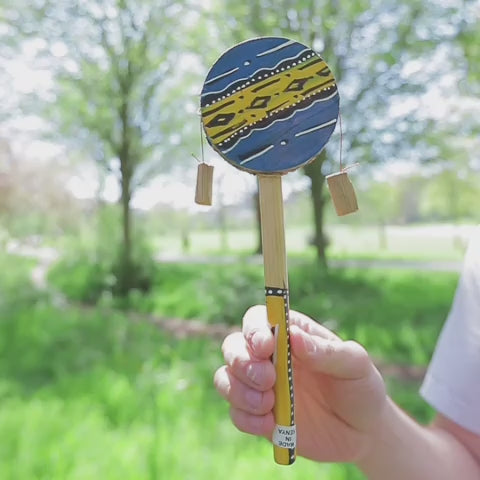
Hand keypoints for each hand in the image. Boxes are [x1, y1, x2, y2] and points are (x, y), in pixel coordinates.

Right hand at [214, 305, 386, 463]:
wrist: (363, 432)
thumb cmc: (360, 387)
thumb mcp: (355, 365)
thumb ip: (326, 352)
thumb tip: (294, 336)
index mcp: (289, 334)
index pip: (257, 319)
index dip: (254, 329)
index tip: (265, 347)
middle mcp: (269, 357)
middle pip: (233, 346)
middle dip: (242, 361)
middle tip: (268, 380)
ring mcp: (261, 386)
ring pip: (226, 378)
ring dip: (239, 391)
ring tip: (269, 406)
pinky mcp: (259, 415)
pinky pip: (236, 412)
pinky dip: (245, 418)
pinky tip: (268, 426)